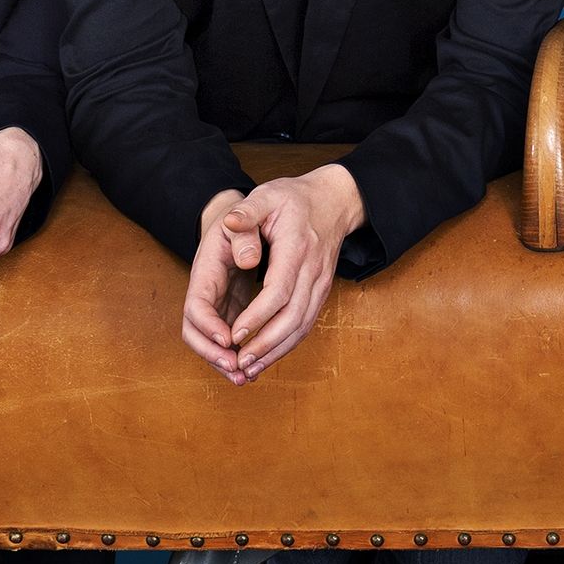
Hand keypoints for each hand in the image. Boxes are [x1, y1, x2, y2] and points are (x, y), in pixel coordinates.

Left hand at [181, 167, 363, 383]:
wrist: (332, 201)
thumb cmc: (293, 199)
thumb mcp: (266, 195)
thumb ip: (247, 211)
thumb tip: (230, 223)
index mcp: (297, 248)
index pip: (279, 290)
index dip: (257, 316)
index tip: (234, 334)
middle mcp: (313, 270)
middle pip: (294, 316)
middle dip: (266, 343)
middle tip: (239, 360)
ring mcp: (320, 283)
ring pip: (302, 326)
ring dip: (277, 350)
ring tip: (250, 368)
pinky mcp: (320, 292)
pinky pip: (306, 324)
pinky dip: (286, 344)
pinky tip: (267, 356)